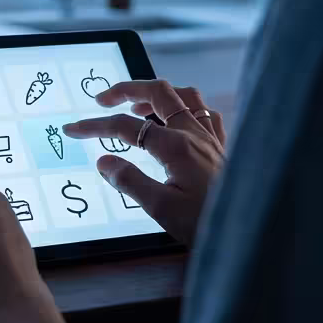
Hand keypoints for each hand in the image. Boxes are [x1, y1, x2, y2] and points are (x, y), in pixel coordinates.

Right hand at [63, 81, 225, 243]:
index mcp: (175, 145)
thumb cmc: (206, 222)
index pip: (126, 126)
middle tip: (102, 100)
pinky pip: (206, 113)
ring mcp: (211, 137)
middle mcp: (194, 133)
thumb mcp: (161, 208)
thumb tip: (103, 161)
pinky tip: (179, 120)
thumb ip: (130, 181)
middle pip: (157, 92)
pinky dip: (187, 107)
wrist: (249, 232)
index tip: (73, 129)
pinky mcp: (221, 148)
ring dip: (157, 94)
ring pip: (185, 96)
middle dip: (126, 90)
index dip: (96, 125)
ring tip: (137, 105)